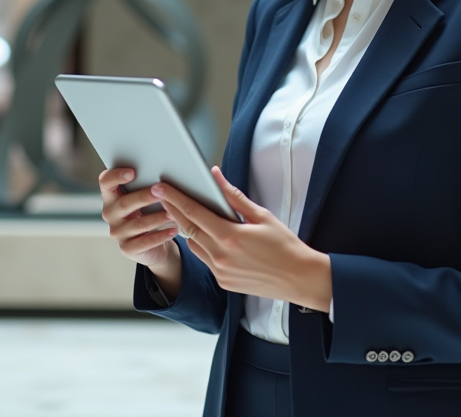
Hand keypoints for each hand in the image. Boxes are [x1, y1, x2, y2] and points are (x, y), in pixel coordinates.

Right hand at [98, 167, 177, 267]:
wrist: (152, 242)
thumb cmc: (149, 212)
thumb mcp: (144, 198)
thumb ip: (146, 186)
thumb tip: (163, 176)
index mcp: (112, 197)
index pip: (106, 183)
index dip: (115, 176)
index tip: (131, 172)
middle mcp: (110, 214)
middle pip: (124, 204)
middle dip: (144, 197)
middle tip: (161, 193)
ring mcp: (117, 232)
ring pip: (137, 224)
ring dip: (156, 218)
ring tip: (172, 214)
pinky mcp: (127, 248)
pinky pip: (144, 242)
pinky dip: (160, 236)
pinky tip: (172, 231)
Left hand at [154, 167, 331, 312]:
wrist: (299, 278)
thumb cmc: (285, 246)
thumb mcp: (262, 216)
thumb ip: (234, 197)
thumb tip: (217, 177)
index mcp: (230, 237)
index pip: (195, 213)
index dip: (175, 199)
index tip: (162, 188)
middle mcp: (221, 256)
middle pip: (188, 229)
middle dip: (173, 211)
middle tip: (161, 196)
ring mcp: (221, 272)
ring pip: (194, 246)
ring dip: (188, 230)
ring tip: (181, 213)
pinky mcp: (223, 282)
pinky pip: (205, 260)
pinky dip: (202, 246)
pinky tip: (205, 236)